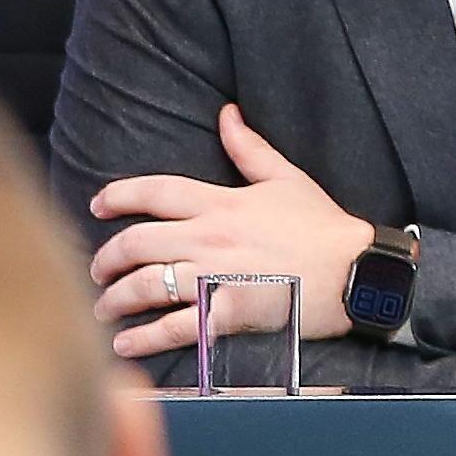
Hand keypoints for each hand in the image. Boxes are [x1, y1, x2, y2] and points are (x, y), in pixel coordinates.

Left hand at [90, 106, 372, 355]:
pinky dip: (143, 337)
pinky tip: (123, 342)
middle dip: (106, 257)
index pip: (154, 192)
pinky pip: (176, 328)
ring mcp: (217, 277)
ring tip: (104, 306)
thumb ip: (248, 147)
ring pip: (147, 285)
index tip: (96, 206)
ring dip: (115, 298)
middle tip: (96, 268)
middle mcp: (210, 238)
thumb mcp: (286, 178)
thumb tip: (227, 112)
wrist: (359, 272)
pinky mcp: (230, 314)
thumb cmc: (323, 226)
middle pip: (137, 242)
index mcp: (221, 203)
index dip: (117, 196)